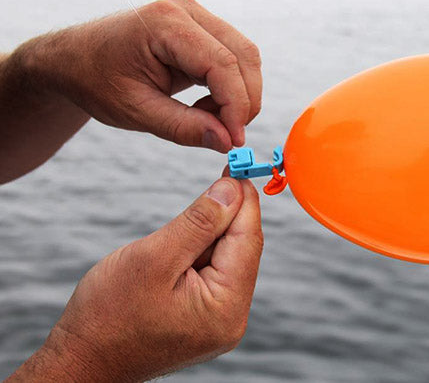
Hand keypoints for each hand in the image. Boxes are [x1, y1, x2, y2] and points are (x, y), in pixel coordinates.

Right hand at [8, 177, 262, 381]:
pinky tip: (185, 241)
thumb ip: (199, 222)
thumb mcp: (154, 258)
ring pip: (228, 258)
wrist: (84, 359)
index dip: (244, 199)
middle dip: (229, 213)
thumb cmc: (108, 314)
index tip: (239, 166)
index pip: (248, 239)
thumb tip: (233, 190)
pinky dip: (203, 251)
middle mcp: (232, 317)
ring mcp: (221, 321)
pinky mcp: (207, 318)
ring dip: (212, 232)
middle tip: (221, 177)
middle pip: (242, 248)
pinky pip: (215, 273)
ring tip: (189, 219)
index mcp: (226, 306)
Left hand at [16, 0, 261, 150]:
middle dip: (245, 101)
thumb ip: (183, 128)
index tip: (234, 140)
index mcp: (164, 24)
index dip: (236, 105)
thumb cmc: (96, 81)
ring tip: (211, 122)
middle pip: (243, 55)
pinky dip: (231, 89)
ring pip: (244, 56)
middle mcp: (185, 11)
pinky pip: (233, 58)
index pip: (221, 64)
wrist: (76, 59)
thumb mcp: (135, 111)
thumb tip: (226, 141)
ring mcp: (195, 16)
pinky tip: (208, 108)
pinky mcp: (200, 29)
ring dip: (240, 95)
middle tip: (229, 136)